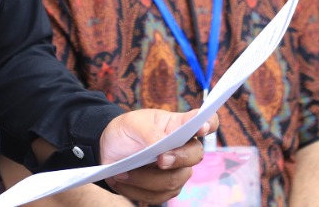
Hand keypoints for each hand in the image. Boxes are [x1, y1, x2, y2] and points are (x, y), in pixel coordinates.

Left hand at [100, 108, 217, 203]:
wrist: (110, 151)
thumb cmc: (126, 131)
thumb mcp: (132, 123)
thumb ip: (150, 132)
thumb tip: (164, 145)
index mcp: (179, 125)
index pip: (206, 122)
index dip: (208, 124)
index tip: (201, 128)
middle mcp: (184, 148)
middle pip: (196, 155)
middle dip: (178, 159)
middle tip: (159, 159)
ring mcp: (178, 170)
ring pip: (174, 180)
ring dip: (146, 179)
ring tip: (123, 172)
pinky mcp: (166, 189)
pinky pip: (158, 196)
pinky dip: (137, 190)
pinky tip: (122, 181)